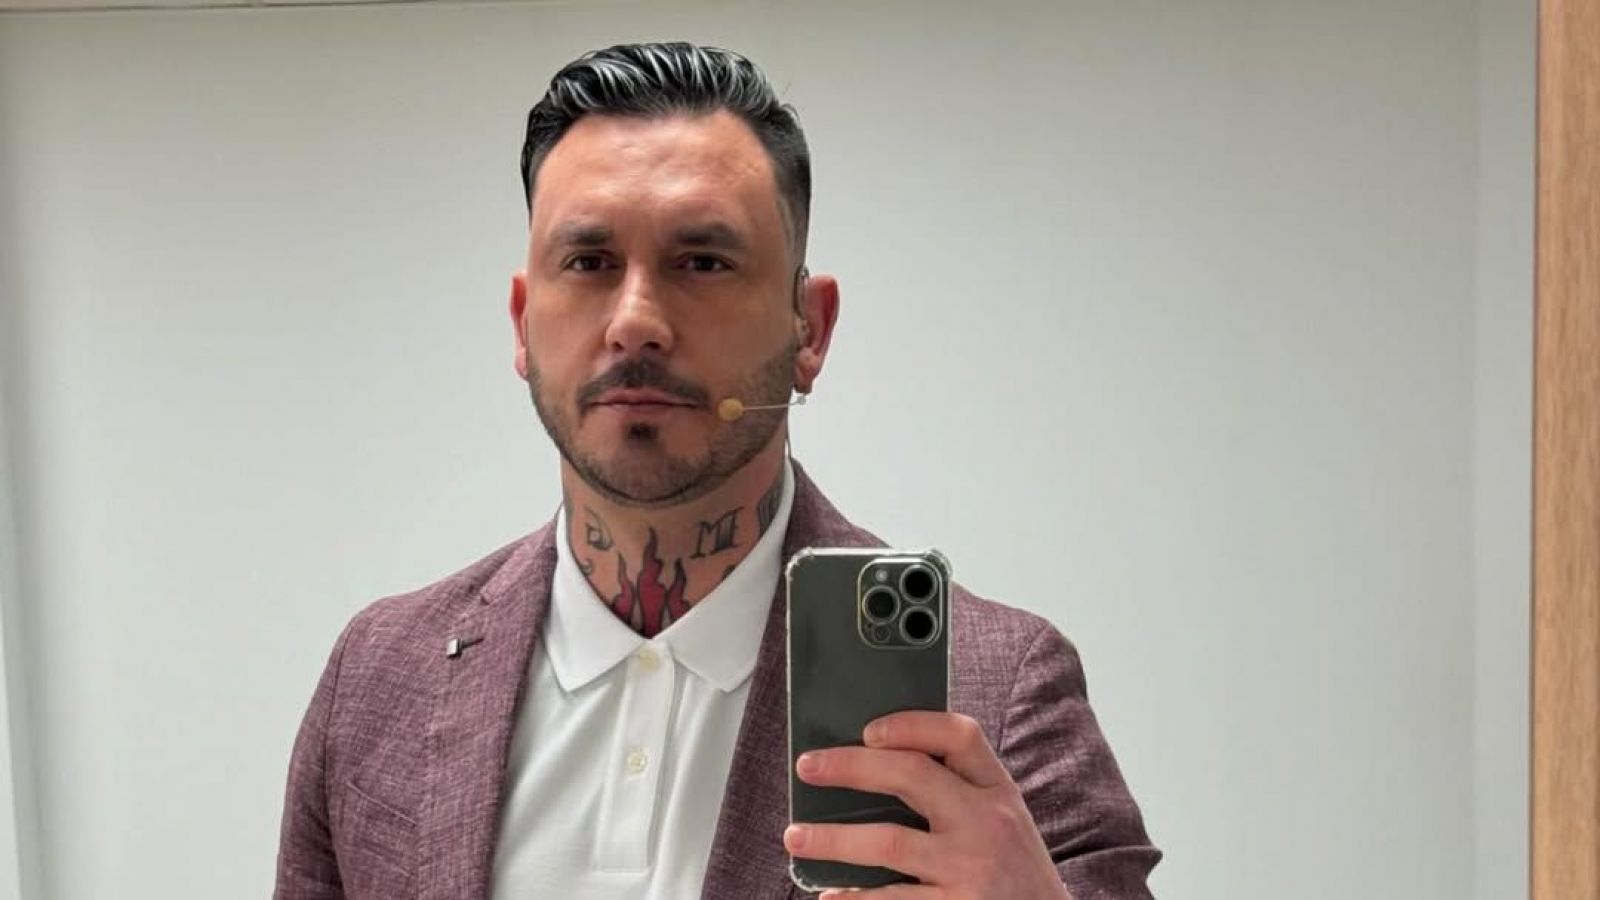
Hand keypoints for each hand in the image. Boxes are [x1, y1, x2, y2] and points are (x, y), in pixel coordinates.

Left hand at [784, 710, 1070, 899]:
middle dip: (850, 766)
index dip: (910, 723)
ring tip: (797, 837)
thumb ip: (960, 794)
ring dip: (832, 839)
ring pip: (886, 842)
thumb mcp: (1005, 823)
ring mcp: (971, 869)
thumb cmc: (1014, 876)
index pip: (960, 735)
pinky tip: (832, 899)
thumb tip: (875, 767)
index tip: (868, 729)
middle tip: (808, 767)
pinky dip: (854, 899)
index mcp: (999, 792)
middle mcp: (987, 823)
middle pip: (910, 775)